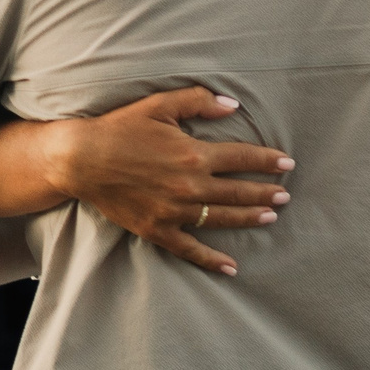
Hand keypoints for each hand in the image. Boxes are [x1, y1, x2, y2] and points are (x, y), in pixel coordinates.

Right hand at [42, 87, 294, 276]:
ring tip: (270, 217)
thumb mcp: (159, 105)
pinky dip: (212, 260)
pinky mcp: (158, 230)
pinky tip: (231, 267)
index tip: (287, 163)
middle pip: (238, 191)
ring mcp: (175, 211)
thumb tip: (233, 105)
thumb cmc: (120, 128)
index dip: (268, 161)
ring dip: (250, 218)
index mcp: (194, 154)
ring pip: (222, 218)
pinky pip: (191, 249)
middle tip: (285, 195)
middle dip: (266, 193)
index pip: (242, 158)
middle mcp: (190, 186)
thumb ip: (199, 102)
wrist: (82, 160)